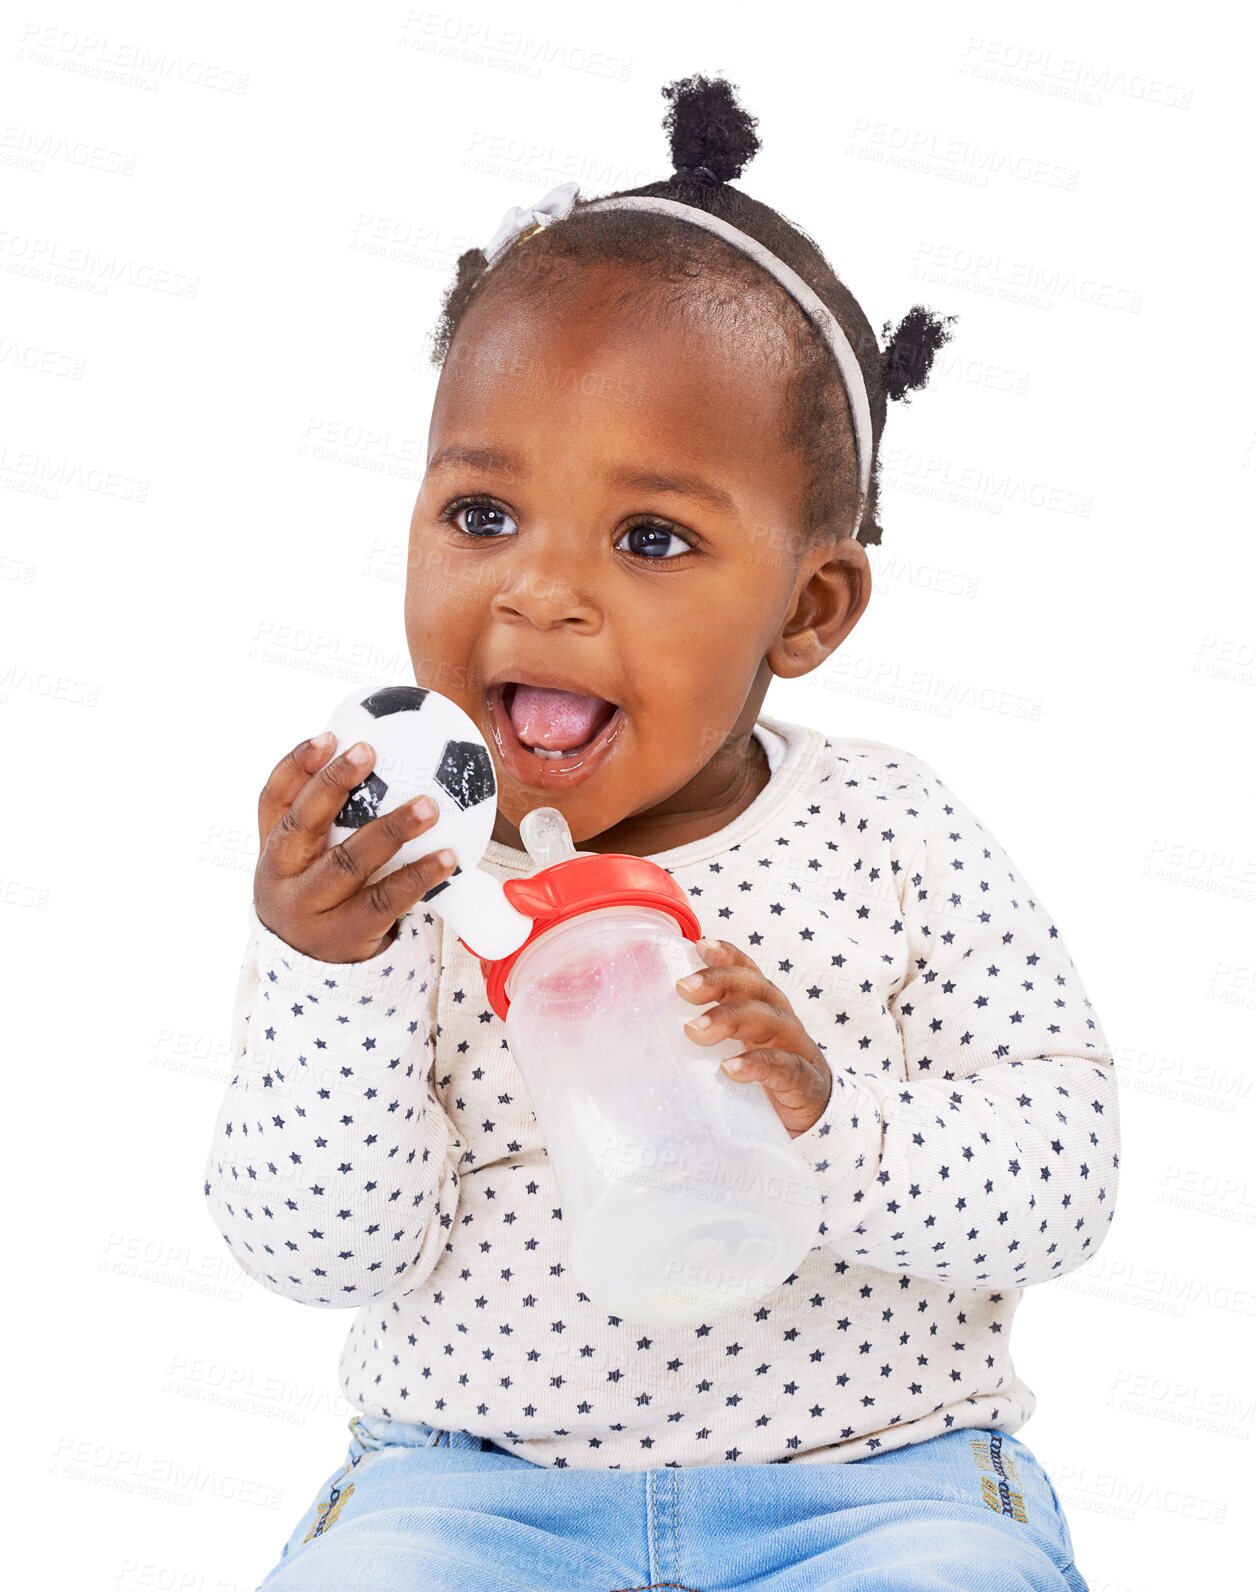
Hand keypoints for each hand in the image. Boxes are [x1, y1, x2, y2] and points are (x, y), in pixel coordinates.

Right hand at [253, 733, 456, 963]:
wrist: (311, 971)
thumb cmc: (319, 894)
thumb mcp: (304, 862)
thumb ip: (324, 819)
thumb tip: (372, 752)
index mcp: (272, 850)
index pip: (273, 801)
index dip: (295, 766)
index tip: (328, 735)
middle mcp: (282, 878)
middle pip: (303, 824)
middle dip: (333, 784)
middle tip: (369, 751)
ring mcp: (311, 910)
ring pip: (348, 863)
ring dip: (390, 830)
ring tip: (428, 806)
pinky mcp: (346, 935)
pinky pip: (385, 901)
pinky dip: (418, 876)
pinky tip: (447, 857)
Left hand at [675, 938, 832, 1136]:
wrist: (816, 1117)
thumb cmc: (763, 1079)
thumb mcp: (733, 1051)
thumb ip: (700, 1042)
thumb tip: (639, 1048)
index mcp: (762, 1007)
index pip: (746, 972)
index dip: (726, 955)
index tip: (698, 945)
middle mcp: (779, 1020)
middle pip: (754, 987)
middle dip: (719, 981)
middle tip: (683, 988)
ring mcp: (794, 1048)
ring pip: (768, 1019)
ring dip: (730, 1018)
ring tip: (695, 1030)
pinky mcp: (803, 1082)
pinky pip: (783, 1067)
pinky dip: (756, 1064)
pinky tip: (730, 1069)